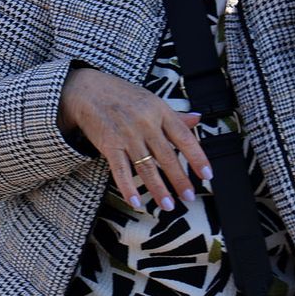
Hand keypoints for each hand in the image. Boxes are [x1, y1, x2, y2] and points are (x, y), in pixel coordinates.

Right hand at [59, 66, 211, 211]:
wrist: (87, 90)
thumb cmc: (121, 95)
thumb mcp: (151, 100)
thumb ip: (174, 115)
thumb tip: (197, 119)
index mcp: (160, 111)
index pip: (184, 138)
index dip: (197, 158)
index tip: (207, 175)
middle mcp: (145, 123)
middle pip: (167, 157)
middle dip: (179, 180)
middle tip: (189, 197)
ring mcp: (127, 135)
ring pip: (146, 167)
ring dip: (158, 189)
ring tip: (168, 205)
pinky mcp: (109, 144)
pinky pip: (120, 170)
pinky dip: (128, 187)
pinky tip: (136, 201)